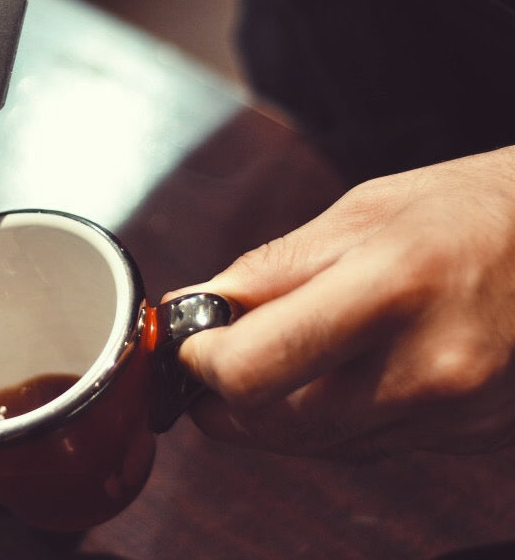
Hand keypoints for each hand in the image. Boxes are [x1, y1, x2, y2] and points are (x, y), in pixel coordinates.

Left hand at [164, 146, 514, 458]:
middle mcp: (427, 368)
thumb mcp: (360, 212)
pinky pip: (364, 447)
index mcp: (392, 289)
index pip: (253, 368)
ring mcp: (453, 414)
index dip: (199, 362)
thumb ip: (269, 270)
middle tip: (212, 362)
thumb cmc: (471, 211)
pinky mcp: (466, 438)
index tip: (188, 345)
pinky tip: (335, 375)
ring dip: (272, 412)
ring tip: (273, 358)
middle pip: (274, 424)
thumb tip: (197, 309)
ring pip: (314, 445)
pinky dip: (327, 419)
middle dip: (223, 399)